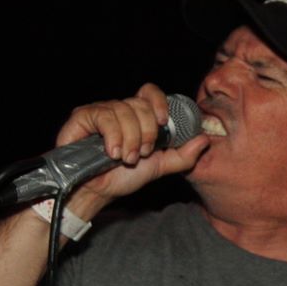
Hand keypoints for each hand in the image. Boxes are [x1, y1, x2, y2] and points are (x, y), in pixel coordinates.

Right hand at [56, 84, 208, 207]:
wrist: (97, 193)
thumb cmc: (123, 177)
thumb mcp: (159, 167)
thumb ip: (183, 155)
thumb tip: (203, 139)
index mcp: (137, 117)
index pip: (150, 92)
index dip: (159, 103)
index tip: (163, 122)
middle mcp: (119, 109)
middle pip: (140, 104)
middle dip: (146, 132)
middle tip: (141, 154)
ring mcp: (100, 111)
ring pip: (124, 110)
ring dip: (130, 139)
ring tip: (126, 158)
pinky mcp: (82, 116)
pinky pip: (104, 116)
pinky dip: (113, 135)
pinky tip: (112, 152)